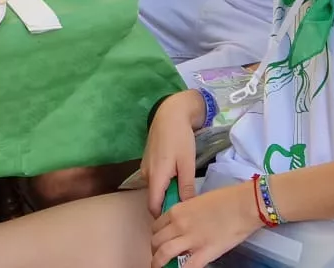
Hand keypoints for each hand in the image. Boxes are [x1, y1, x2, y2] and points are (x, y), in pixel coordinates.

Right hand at [141, 92, 203, 216]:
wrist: (169, 114)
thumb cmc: (180, 138)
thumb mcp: (187, 163)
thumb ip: (186, 187)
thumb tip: (187, 208)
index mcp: (155, 177)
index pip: (153, 207)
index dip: (163, 216)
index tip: (179, 219)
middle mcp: (146, 175)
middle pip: (155, 199)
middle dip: (169, 204)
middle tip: (188, 206)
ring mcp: (145, 168)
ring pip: (156, 189)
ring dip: (168, 192)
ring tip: (186, 189)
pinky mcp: (148, 162)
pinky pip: (156, 179)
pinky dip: (166, 183)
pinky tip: (178, 176)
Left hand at [150, 182, 257, 267]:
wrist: (244, 205)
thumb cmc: (227, 199)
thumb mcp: (198, 202)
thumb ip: (188, 214)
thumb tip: (185, 224)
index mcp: (177, 211)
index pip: (156, 226)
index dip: (157, 235)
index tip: (161, 240)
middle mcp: (179, 224)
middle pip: (157, 240)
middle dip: (155, 250)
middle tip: (159, 255)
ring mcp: (190, 239)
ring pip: (163, 254)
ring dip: (158, 262)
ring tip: (159, 267)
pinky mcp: (204, 252)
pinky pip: (186, 267)